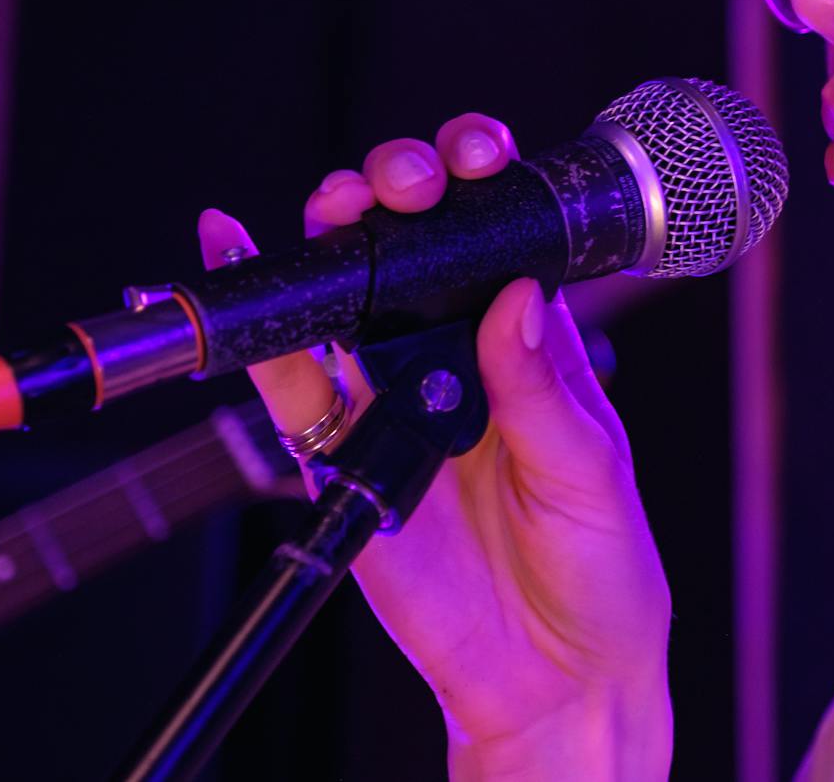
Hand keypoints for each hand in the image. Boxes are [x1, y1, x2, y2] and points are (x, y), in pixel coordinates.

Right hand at [198, 113, 670, 778]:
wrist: (553, 677)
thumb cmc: (600, 569)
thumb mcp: (591, 473)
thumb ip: (544, 392)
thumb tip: (518, 299)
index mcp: (528, 341)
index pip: (494, 234)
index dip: (478, 178)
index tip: (476, 155)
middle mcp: (456, 352)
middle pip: (409, 243)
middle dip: (397, 187)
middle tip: (407, 183)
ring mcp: (393, 395)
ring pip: (344, 291)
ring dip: (330, 233)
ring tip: (336, 205)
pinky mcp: (339, 452)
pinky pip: (289, 382)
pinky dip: (256, 328)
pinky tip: (232, 249)